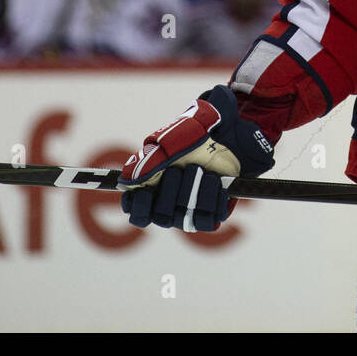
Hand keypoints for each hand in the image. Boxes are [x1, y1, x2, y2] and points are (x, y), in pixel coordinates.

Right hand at [118, 85, 274, 231]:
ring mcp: (192, 210)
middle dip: (171, 192)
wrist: (228, 134)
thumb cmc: (193, 135)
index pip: (137, 214)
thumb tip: (128, 181)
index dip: (139, 208)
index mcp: (153, 188)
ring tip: (203, 172)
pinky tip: (215, 181)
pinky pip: (208, 221)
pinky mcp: (213, 212)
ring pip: (184, 220)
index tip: (145, 192)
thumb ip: (148, 160)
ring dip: (193, 193)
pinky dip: (211, 199)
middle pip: (161, 218)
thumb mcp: (170, 140)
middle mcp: (170, 204)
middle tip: (181, 170)